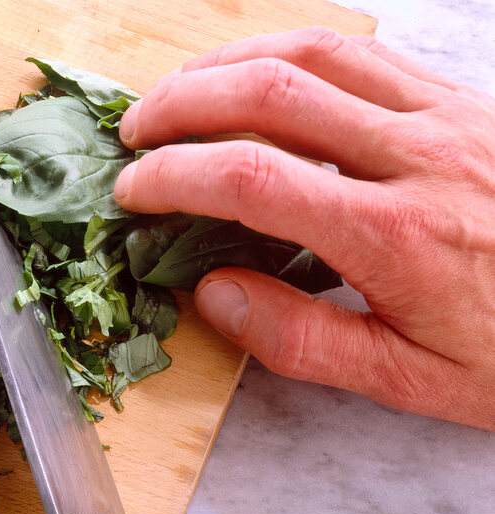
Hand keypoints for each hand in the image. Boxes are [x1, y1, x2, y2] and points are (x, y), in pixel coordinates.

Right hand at [114, 28, 494, 430]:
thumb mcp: (406, 379)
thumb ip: (301, 340)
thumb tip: (213, 295)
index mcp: (395, 236)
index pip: (254, 179)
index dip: (174, 176)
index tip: (133, 191)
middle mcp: (419, 157)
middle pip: (274, 93)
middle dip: (183, 103)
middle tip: (135, 131)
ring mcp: (446, 115)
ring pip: (316, 52)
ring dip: (229, 64)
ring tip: (178, 93)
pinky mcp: (463, 99)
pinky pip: (364, 51)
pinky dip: (292, 52)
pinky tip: (258, 74)